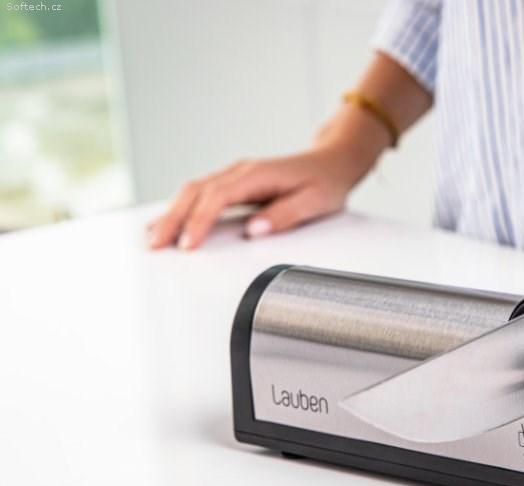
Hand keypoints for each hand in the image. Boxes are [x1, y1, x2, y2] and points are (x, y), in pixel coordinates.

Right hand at [147, 146, 358, 249]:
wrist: (332, 162)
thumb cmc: (325, 183)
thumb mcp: (315, 202)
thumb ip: (284, 216)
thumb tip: (254, 231)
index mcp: (258, 174)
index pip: (218, 197)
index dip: (200, 221)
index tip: (188, 244)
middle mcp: (241, 171)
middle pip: (196, 191)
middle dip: (173, 218)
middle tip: (155, 245)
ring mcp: (235, 175)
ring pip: (193, 190)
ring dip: (171, 213)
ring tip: (153, 238)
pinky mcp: (234, 183)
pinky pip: (201, 193)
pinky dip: (181, 208)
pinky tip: (168, 223)